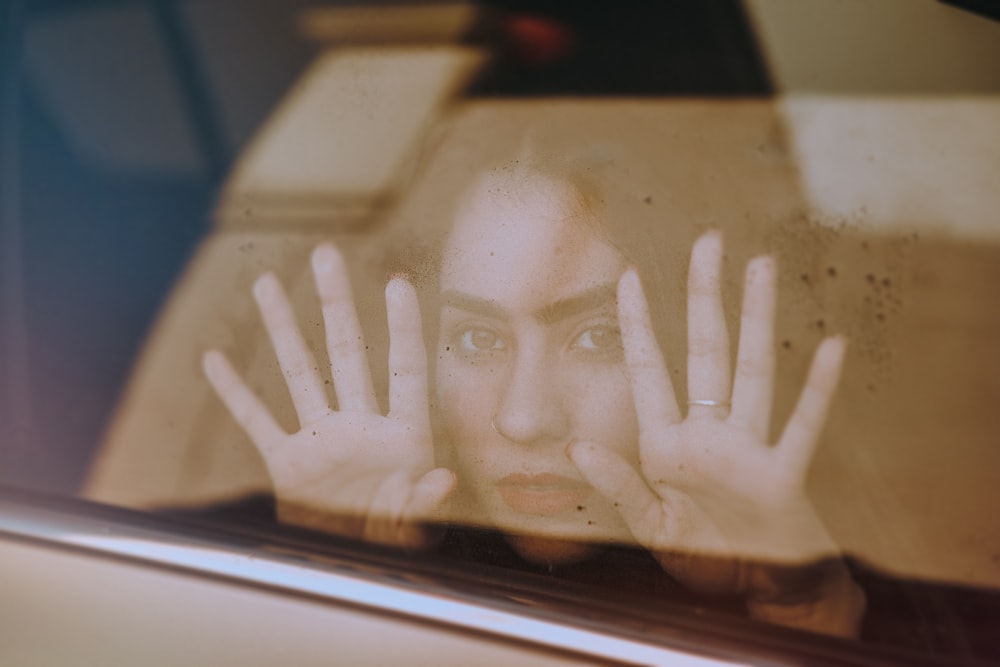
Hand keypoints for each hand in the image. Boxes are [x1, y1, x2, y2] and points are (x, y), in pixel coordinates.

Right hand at [203, 244, 454, 547]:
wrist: (355, 571)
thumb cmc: (396, 542)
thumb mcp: (414, 522)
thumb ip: (425, 500)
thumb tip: (444, 478)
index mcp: (402, 434)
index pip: (404, 367)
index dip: (402, 326)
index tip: (396, 281)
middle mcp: (360, 425)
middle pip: (347, 351)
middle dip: (335, 303)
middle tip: (327, 253)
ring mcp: (322, 439)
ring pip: (299, 372)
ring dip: (282, 328)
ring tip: (267, 282)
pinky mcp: (288, 464)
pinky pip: (258, 422)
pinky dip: (235, 394)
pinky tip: (214, 359)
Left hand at [569, 232, 861, 629]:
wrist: (752, 591)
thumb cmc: (703, 555)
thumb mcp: (650, 524)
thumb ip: (616, 486)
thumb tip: (574, 448)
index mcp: (667, 445)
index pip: (649, 370)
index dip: (637, 323)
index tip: (626, 273)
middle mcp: (708, 434)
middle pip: (706, 352)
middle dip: (704, 297)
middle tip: (708, 240)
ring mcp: (747, 449)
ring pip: (753, 371)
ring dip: (758, 319)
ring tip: (761, 266)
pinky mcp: (782, 475)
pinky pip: (802, 425)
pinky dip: (818, 389)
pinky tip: (829, 345)